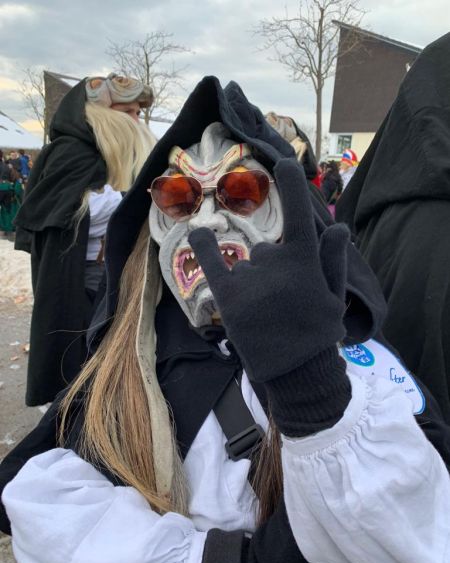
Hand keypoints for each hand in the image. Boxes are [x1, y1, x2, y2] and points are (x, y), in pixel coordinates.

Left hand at [188, 158, 348, 382]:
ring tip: (264, 313)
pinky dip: (203, 244)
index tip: (284, 160)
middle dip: (272, 271)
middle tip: (281, 304)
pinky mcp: (227, 295)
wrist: (295, 371)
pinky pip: (212, 261)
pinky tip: (198, 231)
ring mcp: (249, 278)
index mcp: (304, 261)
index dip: (291, 185)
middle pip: (267, 251)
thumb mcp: (334, 297)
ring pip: (246, 265)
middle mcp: (274, 262)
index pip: (298, 214)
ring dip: (253, 281)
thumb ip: (334, 260)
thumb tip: (339, 227)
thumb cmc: (318, 333)